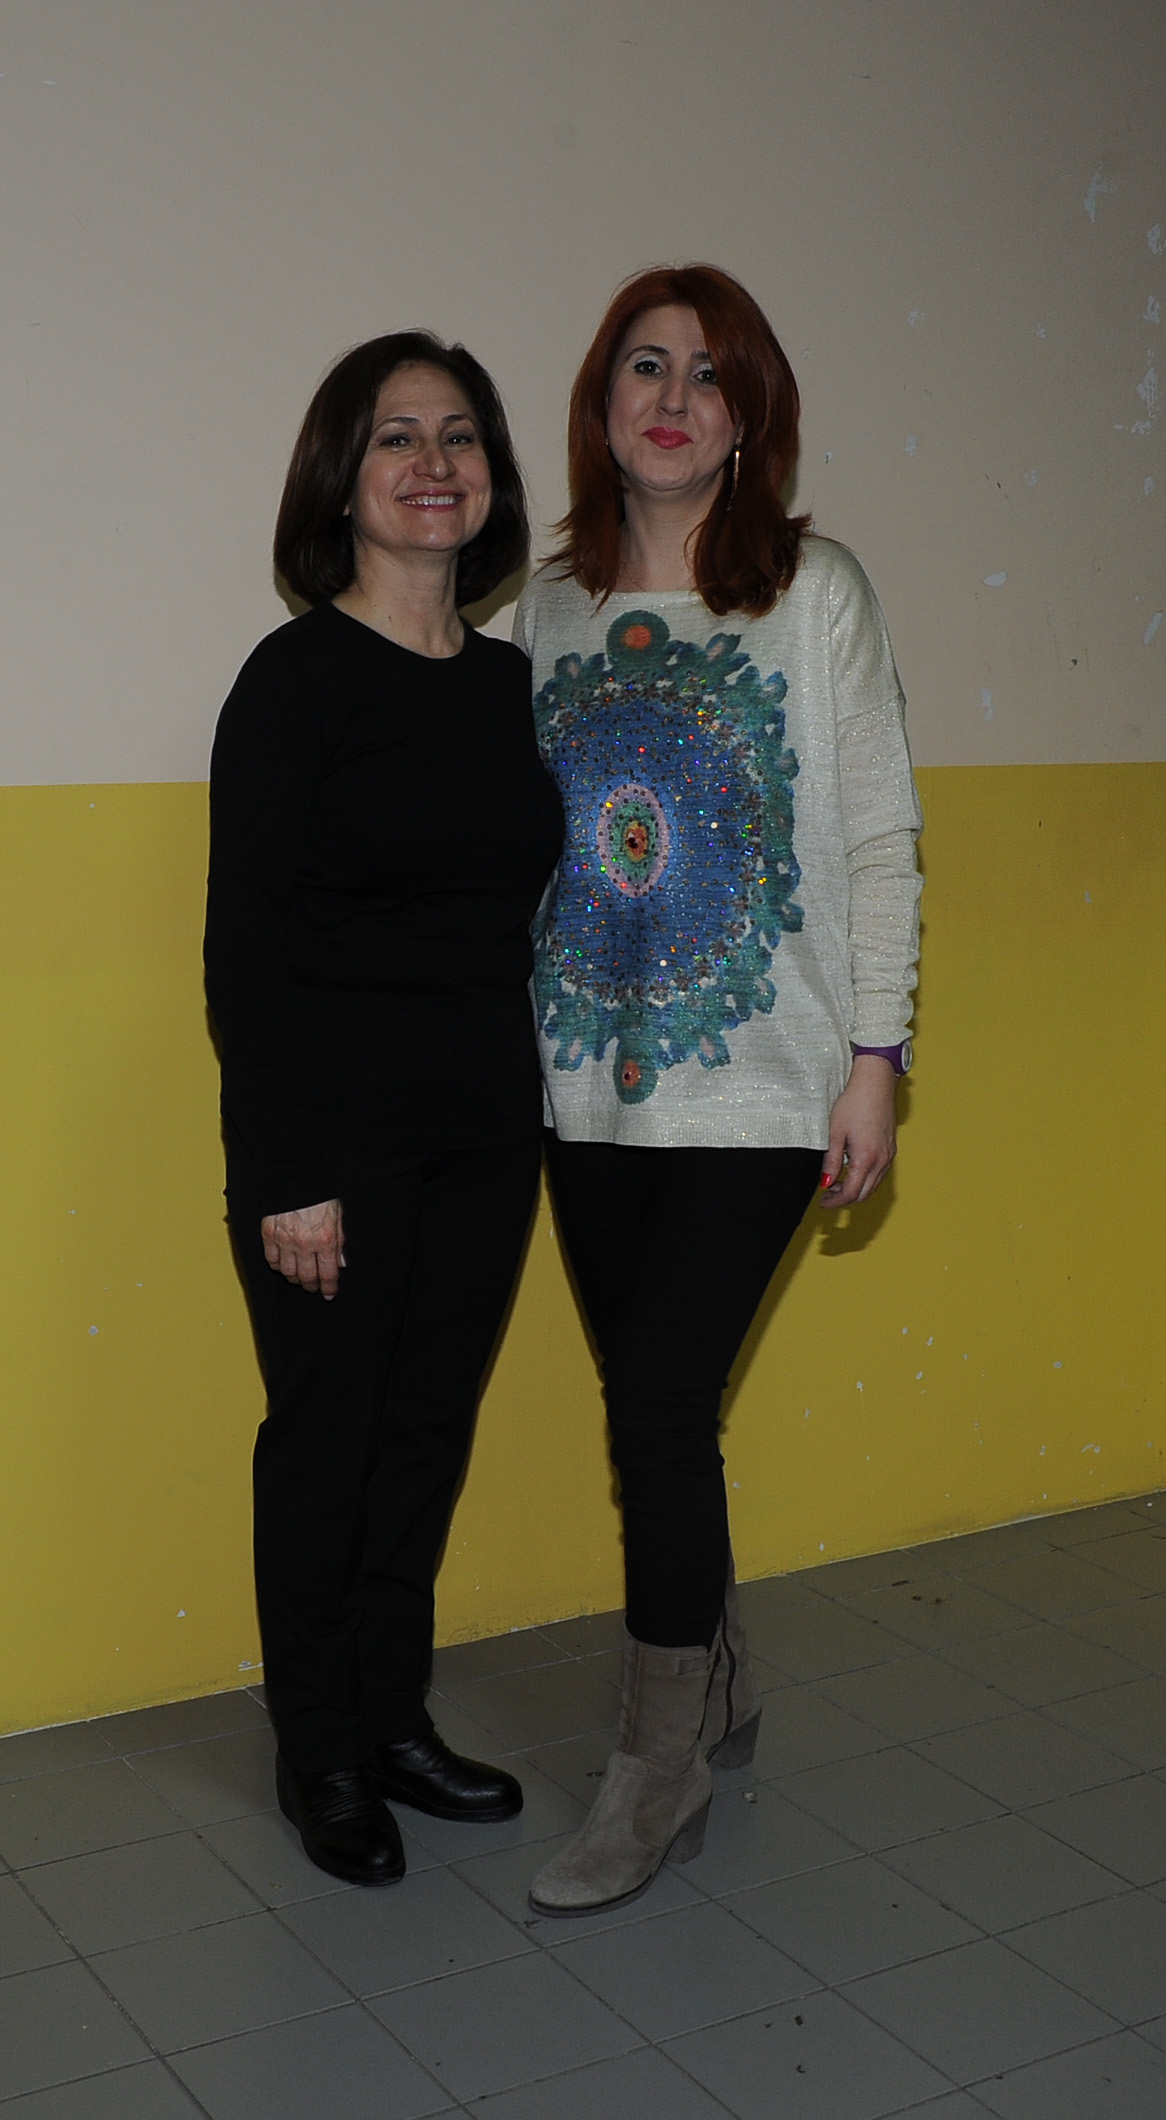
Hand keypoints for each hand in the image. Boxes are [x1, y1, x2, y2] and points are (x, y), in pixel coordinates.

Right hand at [260, 1199, 345, 1298]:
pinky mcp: (269, 1234)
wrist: (295, 1175)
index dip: (329, 1287)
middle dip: (312, 1286)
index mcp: (325, 1239)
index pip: (328, 1274)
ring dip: (295, 1279)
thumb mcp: (338, 1215)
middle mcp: (304, 1244)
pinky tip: (283, 1265)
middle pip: (307, 1277)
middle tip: (314, 1288)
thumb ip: (340, 1241)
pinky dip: (277, 1266)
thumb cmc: (319, 1192)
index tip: (329, 1293)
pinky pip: (271, 1260)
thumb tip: (340, 1262)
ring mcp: (284, 1241)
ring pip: (288, 1272)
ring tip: (300, 1279)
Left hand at [819, 1056, 897, 1207]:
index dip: (835, 1201)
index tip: (823, 1201)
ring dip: (856, 1189)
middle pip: (864, 1193)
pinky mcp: (891, 1148)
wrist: (875, 1084)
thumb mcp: (835, 1133)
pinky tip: (852, 1170)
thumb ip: (831, 1161)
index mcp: (866, 1158)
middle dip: (845, 1199)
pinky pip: (879, 1174)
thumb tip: (825, 1182)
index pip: (851, 1193)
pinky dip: (865, 1179)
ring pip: (873, 1185)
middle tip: (827, 1194)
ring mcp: (889, 1155)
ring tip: (837, 1182)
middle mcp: (881, 1160)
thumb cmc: (854, 1103)